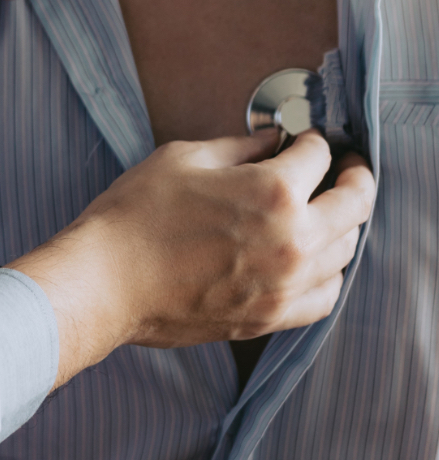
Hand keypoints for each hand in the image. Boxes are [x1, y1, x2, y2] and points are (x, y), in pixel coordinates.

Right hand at [12, 130, 373, 385]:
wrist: (104, 283)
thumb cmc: (134, 218)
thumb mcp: (184, 159)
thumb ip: (239, 148)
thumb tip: (271, 142)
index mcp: (273, 191)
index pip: (321, 156)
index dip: (315, 141)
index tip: (307, 141)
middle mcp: (291, 240)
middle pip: (354, 203)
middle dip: (353, 177)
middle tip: (345, 168)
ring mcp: (284, 285)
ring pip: (346, 252)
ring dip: (341, 226)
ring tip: (324, 213)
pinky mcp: (269, 318)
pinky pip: (325, 297)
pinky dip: (327, 274)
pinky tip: (310, 261)